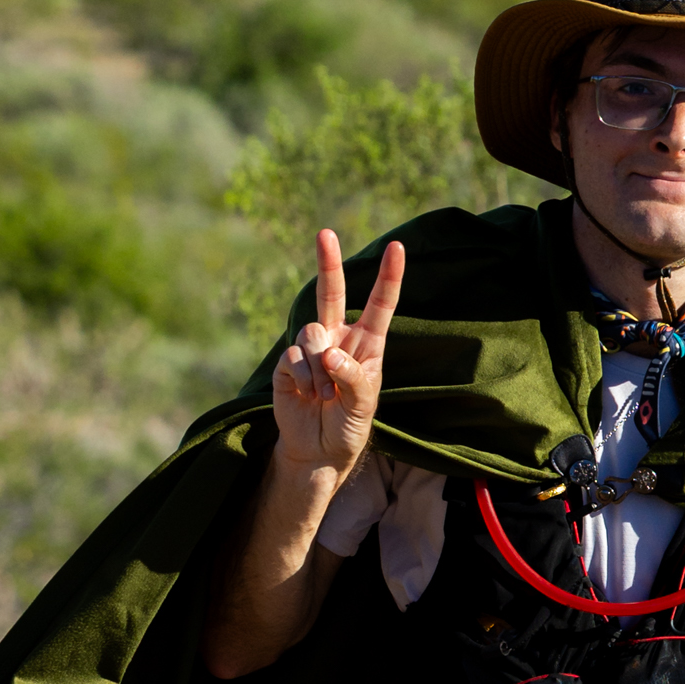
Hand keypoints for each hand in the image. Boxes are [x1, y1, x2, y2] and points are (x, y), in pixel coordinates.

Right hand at [274, 226, 404, 486]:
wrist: (318, 450)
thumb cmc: (348, 425)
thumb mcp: (363, 406)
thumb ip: (353, 378)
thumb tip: (329, 355)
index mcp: (366, 343)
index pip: (380, 305)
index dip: (388, 277)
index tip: (397, 247)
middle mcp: (338, 337)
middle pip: (331, 293)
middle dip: (328, 263)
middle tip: (325, 233)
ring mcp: (311, 347)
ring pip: (313, 332)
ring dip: (321, 368)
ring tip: (325, 395)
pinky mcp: (287, 361)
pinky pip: (294, 355)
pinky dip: (303, 378)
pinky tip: (307, 395)